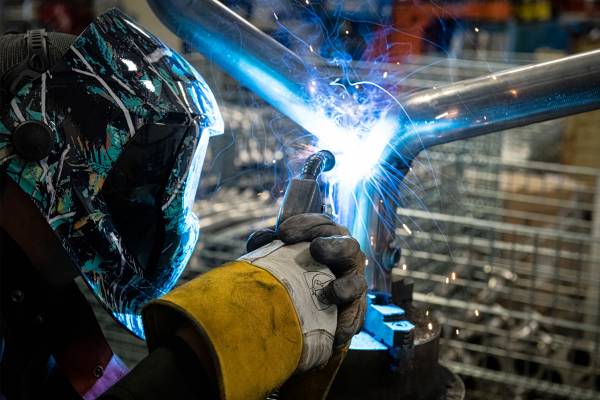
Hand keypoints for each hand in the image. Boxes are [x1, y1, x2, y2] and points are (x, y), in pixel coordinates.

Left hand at [247, 213, 366, 348]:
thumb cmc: (292, 269)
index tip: (283, 232)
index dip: (305, 225)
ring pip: (355, 284)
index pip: (323, 224)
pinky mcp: (354, 311)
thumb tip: (259, 240)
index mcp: (329, 236)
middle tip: (316, 248)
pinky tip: (337, 333)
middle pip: (347, 247)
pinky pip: (355, 318)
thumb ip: (269, 244)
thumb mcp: (279, 253)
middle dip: (334, 247)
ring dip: (344, 288)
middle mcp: (345, 258)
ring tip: (332, 292)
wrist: (306, 308)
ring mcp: (352, 284)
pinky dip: (346, 325)